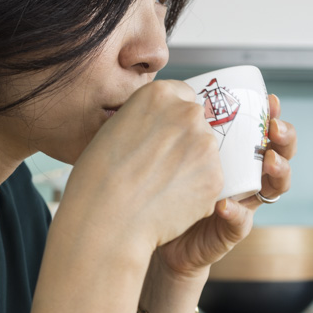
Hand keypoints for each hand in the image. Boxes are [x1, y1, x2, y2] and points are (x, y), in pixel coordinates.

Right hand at [59, 80, 224, 265]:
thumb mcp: (113, 129)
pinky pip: (208, 181)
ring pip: (204, 154)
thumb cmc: (97, 177)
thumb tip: (158, 128)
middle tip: (157, 168)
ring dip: (189, 167)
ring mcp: (205, 145)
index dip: (169, 120)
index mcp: (159, 94)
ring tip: (159, 188)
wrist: (106, 218)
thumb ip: (144, 120)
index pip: (181, 96)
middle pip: (196, 124)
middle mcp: (188, 113)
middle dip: (182, 143)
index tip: (158, 138)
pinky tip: (168, 202)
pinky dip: (194, 193)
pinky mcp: (215, 177)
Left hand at [154, 93, 296, 277]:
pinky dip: (236, 213)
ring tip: (268, 161)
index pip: (263, 132)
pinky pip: (241, 223)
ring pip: (275, 188)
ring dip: (277, 172)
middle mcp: (248, 178)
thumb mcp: (175, 152)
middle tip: (275, 128)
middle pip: (281, 155)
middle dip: (285, 139)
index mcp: (237, 156)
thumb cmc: (164, 186)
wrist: (154, 230)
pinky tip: (225, 205)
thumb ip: (182, 128)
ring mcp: (245, 204)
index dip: (273, 116)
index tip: (270, 100)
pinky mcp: (231, 231)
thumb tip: (176, 91)